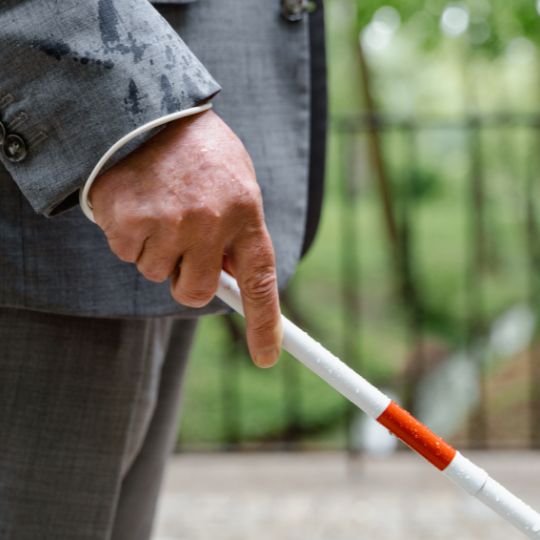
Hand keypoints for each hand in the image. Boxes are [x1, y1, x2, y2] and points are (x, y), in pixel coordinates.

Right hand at [89, 109, 281, 366]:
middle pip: (194, 292)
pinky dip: (129, 235)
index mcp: (245, 213)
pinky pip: (126, 254)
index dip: (265, 324)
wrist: (149, 107)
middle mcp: (209, 224)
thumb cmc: (199, 152)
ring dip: (156, 250)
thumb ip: (238, 232)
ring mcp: (168, 224)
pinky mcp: (129, 222)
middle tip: (182, 243)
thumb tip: (232, 280)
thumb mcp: (236, 184)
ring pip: (155, 274)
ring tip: (160, 206)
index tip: (267, 356)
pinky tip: (138, 202)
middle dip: (186, 277)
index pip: (260, 282)